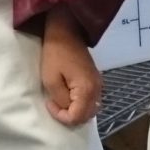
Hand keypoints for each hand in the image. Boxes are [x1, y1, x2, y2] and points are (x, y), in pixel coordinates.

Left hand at [39, 10, 101, 126]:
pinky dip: (82, 104)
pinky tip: (70, 96)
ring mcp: (99, 84)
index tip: (49, 103)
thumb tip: (66, 108)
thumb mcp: (51, 79)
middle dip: (70, 116)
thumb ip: (60, 99)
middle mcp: (97, 89)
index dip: (61, 116)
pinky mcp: (96, 79)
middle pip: (87, 116)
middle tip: (55, 104)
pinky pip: (92, 100)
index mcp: (86, 90)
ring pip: (91, 109)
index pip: (77, 117)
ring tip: (62, 102)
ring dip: (77, 111)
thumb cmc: (55, 55)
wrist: (66, 32)